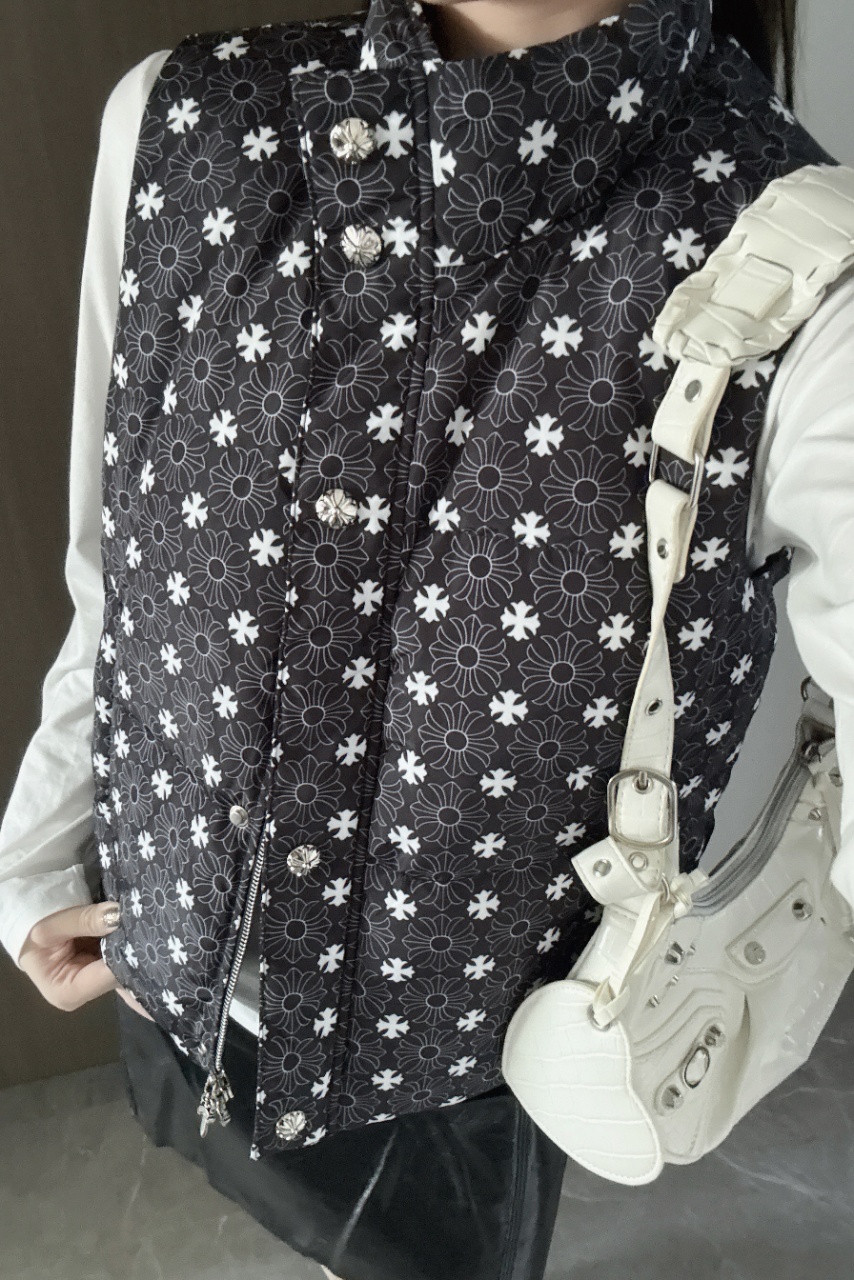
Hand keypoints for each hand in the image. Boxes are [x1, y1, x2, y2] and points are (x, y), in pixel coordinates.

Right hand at [18, 902, 155, 1022]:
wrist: (29, 927)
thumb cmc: (35, 932)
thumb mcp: (53, 925)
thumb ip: (85, 921)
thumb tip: (118, 916)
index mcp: (68, 993)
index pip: (108, 976)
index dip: (128, 955)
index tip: (146, 935)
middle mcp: (87, 992)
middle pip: (120, 972)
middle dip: (135, 950)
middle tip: (151, 926)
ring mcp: (97, 980)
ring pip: (125, 962)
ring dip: (136, 943)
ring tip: (148, 923)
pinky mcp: (104, 967)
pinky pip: (124, 953)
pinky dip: (130, 940)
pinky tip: (142, 927)